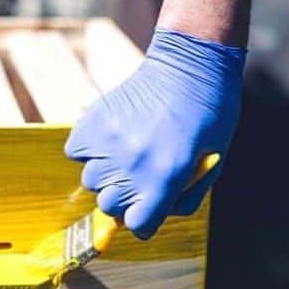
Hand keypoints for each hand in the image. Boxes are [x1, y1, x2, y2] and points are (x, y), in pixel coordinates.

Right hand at [64, 28, 245, 238]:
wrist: (190, 64)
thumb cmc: (209, 115)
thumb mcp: (213, 165)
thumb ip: (185, 198)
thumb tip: (154, 217)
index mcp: (165, 179)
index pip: (138, 224)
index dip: (145, 220)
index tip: (148, 209)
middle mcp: (132, 165)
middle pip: (110, 206)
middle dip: (125, 198)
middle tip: (140, 177)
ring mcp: (109, 143)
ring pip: (91, 181)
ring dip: (106, 174)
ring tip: (126, 152)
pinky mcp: (93, 122)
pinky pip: (76, 152)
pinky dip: (89, 150)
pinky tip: (110, 139)